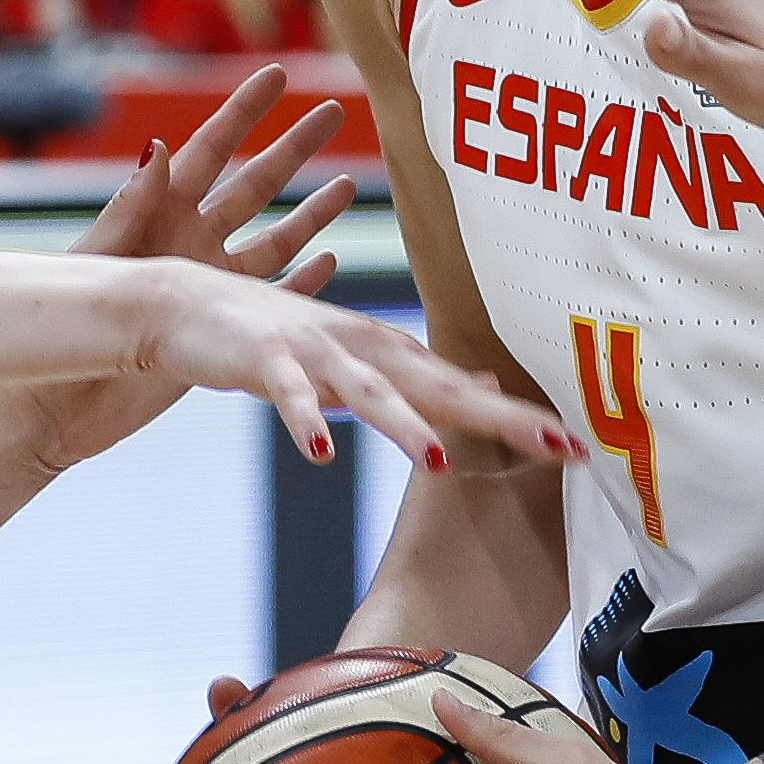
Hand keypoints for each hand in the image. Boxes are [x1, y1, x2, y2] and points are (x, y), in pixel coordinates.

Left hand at [17, 72, 361, 471]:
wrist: (58, 398)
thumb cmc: (63, 323)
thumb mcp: (99, 256)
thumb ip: (131, 204)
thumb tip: (159, 143)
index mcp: (159, 211)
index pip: (210, 148)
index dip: (243, 110)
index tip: (276, 72)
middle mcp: (191, 239)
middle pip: (255, 183)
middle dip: (294, 147)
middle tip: (334, 108)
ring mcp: (210, 282)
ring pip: (274, 238)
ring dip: (310, 214)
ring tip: (348, 184)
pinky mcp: (221, 326)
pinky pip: (274, 296)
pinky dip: (304, 281)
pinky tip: (329, 262)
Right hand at [140, 265, 583, 475]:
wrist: (185, 302)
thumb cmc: (278, 340)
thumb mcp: (355, 358)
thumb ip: (417, 375)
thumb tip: (484, 383)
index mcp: (390, 351)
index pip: (467, 390)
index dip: (521, 419)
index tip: (578, 448)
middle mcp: (364, 345)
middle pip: (442, 386)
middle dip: (500, 418)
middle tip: (557, 447)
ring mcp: (314, 350)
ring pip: (370, 391)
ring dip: (403, 424)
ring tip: (439, 461)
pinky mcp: (263, 360)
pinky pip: (288, 395)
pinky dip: (303, 421)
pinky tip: (318, 454)